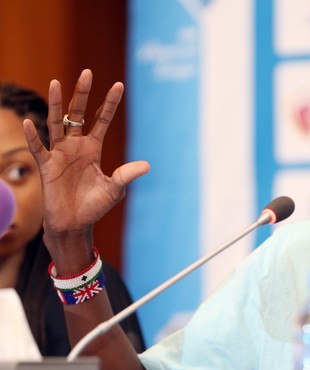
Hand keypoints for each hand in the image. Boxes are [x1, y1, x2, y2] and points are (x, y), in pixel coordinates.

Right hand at [24, 69, 149, 236]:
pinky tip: (30, 122)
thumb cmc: (94, 206)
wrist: (75, 225)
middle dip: (83, 94)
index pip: (102, 120)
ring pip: (57, 123)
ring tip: (56, 82)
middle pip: (79, 114)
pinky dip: (34, 136)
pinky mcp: (47, 167)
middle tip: (88, 72)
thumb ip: (126, 175)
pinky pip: (39, 148)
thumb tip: (146, 165)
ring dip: (56, 104)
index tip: (119, 85)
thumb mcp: (115, 189)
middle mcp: (76, 146)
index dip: (110, 104)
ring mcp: (60, 154)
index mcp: (93, 148)